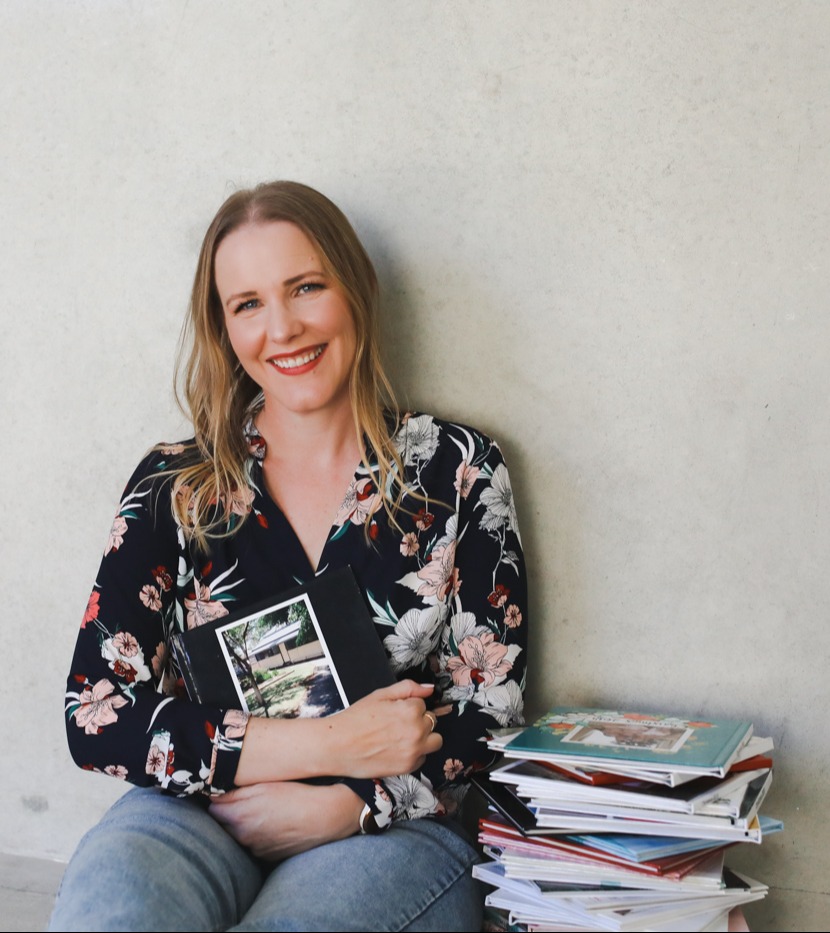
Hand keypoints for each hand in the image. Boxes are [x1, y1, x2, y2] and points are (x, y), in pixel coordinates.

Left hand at [208, 781, 363, 859]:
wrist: (324, 817)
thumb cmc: (295, 795)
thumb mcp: (264, 785)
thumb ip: (235, 793)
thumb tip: (213, 796)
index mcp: (238, 816)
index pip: (212, 810)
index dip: (220, 801)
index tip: (227, 794)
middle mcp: (243, 837)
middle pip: (223, 826)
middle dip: (228, 815)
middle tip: (245, 801)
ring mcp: (255, 849)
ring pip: (239, 836)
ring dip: (244, 826)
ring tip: (265, 812)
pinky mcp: (267, 857)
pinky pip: (255, 845)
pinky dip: (259, 836)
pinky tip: (274, 824)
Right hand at [330, 680, 449, 777]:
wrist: (338, 746)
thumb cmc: (356, 719)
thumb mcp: (380, 695)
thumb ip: (408, 688)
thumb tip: (429, 688)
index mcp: (410, 710)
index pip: (423, 704)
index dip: (408, 706)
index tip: (394, 712)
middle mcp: (416, 731)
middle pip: (431, 722)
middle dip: (419, 720)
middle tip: (398, 724)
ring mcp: (414, 751)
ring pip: (434, 741)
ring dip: (424, 738)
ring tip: (403, 737)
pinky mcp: (408, 767)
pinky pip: (423, 757)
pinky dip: (414, 754)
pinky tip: (397, 749)